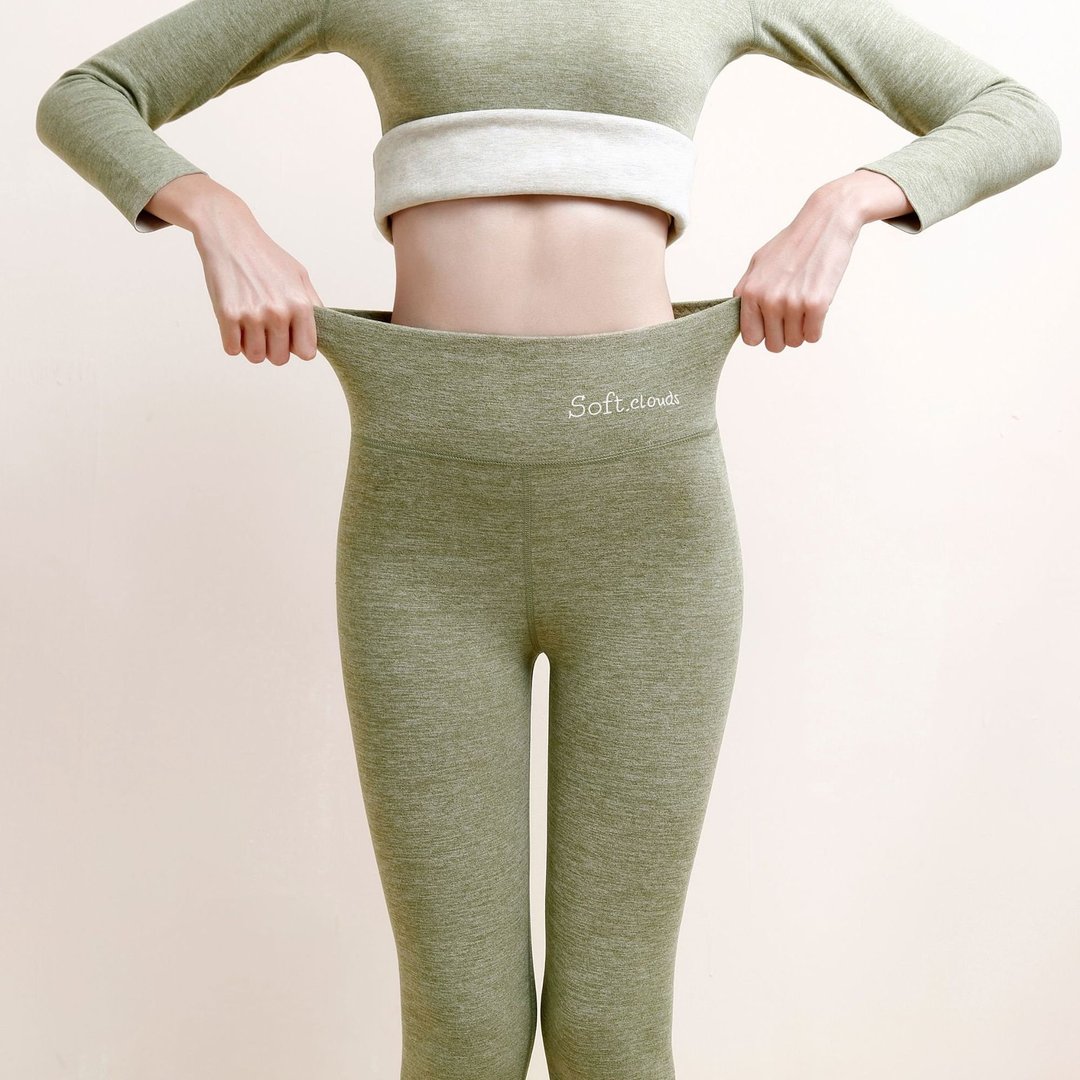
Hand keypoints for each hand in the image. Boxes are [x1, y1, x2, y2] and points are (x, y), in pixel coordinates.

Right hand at [188, 186, 323, 365]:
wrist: (230, 235)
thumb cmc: (266, 256)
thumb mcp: (299, 276)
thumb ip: (312, 306)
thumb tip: (321, 333)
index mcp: (300, 305)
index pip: (307, 353)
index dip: (297, 347)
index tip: (289, 336)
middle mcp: (278, 312)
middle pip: (280, 359)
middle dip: (273, 348)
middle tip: (265, 329)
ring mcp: (252, 315)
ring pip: (255, 357)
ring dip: (251, 346)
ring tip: (250, 325)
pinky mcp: (227, 315)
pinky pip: (232, 349)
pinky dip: (232, 341)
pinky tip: (234, 324)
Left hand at [732, 179, 867, 352]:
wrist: (825, 221)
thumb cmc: (792, 243)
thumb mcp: (758, 263)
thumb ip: (745, 292)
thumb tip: (736, 318)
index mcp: (749, 292)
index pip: (750, 338)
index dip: (764, 333)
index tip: (772, 321)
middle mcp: (767, 299)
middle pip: (774, 345)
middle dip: (784, 333)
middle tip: (793, 312)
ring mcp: (791, 302)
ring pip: (795, 342)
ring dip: (802, 329)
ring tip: (805, 305)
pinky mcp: (816, 303)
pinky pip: (813, 336)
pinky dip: (816, 327)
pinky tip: (817, 307)